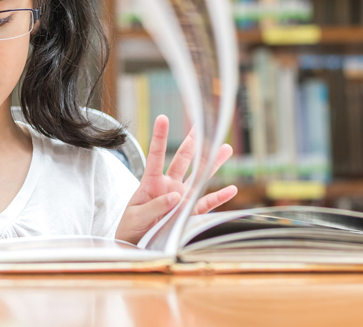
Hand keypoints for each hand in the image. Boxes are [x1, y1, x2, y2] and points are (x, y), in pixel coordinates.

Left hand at [115, 115, 236, 244]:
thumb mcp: (136, 216)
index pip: (157, 155)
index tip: (162, 118)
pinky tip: (231, 189)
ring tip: (225, 148)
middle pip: (183, 160)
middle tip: (202, 124)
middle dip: (193, 142)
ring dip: (212, 163)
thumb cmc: (131, 228)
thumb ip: (154, 206)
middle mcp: (169, 186)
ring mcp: (181, 198)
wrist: (135, 245)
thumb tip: (175, 196)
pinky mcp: (189, 214)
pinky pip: (205, 204)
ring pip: (199, 177)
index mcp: (151, 182)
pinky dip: (219, 198)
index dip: (160, 137)